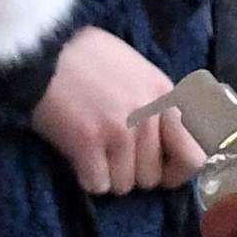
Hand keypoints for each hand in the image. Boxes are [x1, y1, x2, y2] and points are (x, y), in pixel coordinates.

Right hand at [29, 25, 208, 195]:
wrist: (42, 50)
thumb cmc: (87, 60)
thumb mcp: (138, 72)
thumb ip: (158, 105)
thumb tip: (172, 145)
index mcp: (165, 95)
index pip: (194, 156)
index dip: (176, 172)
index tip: (160, 171)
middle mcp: (148, 113)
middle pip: (152, 178)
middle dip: (131, 173)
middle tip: (111, 153)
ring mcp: (119, 128)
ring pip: (123, 185)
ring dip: (106, 175)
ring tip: (92, 147)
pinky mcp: (88, 141)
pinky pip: (97, 184)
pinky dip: (85, 176)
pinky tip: (77, 152)